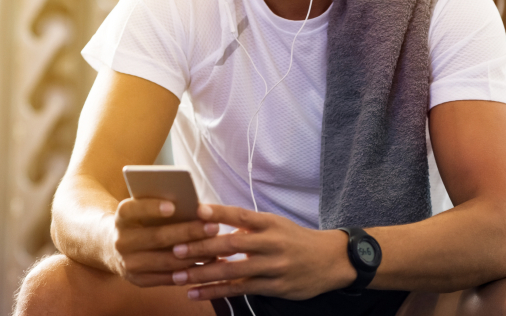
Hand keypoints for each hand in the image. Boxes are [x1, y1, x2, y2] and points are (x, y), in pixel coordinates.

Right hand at [112, 198, 220, 286]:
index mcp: (122, 217)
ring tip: (216, 247)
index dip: (152, 208)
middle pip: (158, 237)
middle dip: (188, 232)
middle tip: (213, 227)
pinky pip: (167, 278)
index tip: (173, 206)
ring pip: (166, 260)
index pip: (133, 210)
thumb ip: (162, 205)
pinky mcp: (139, 280)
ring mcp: (128, 263)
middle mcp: (121, 241)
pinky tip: (207, 264)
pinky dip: (189, 271)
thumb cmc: (140, 220)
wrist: (113, 247)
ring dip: (194, 255)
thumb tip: (196, 206)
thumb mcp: (142, 208)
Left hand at [170, 204, 356, 301]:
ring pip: (233, 271)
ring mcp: (273, 266)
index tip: (195, 211)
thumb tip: (218, 224)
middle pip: (231, 244)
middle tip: (174, 249)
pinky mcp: (275, 287)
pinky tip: (197, 293)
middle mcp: (271, 242)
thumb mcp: (276, 224)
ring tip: (178, 276)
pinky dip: (217, 292)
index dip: (218, 213)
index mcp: (270, 223)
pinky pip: (241, 290)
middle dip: (201, 248)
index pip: (240, 215)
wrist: (330, 260)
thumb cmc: (296, 240)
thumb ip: (248, 225)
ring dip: (203, 274)